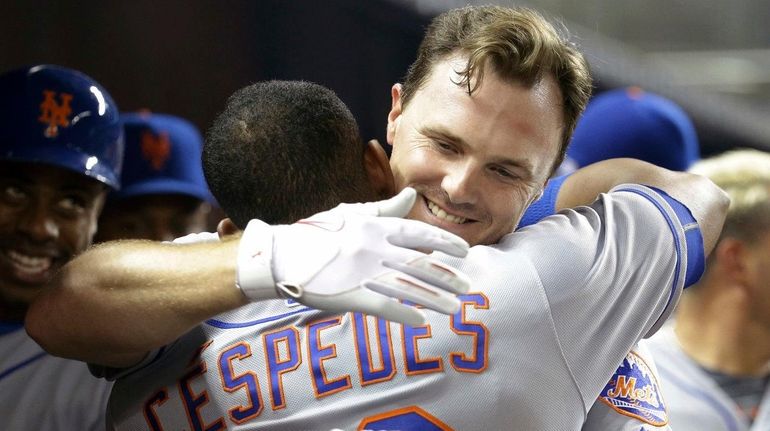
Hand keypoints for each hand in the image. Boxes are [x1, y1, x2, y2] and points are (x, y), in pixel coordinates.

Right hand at [237, 188, 469, 325]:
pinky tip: (421, 322)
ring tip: (455, 308)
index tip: (465, 253)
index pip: (419, 234)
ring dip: (435, 300)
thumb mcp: (352, 214)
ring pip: (408, 288)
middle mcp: (374, 249)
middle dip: (447, 277)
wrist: (281, 256)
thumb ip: (386, 209)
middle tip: (467, 288)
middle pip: (419, 265)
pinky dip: (405, 314)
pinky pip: (384, 306)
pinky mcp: (350, 295)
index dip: (445, 243)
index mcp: (375, 228)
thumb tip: (412, 194)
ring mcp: (363, 272)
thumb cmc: (317, 233)